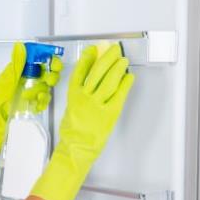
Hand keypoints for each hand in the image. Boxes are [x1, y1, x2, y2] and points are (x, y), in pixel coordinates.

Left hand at [0, 42, 62, 161]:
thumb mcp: (7, 82)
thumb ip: (16, 66)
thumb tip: (21, 46)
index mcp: (19, 72)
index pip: (38, 60)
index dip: (48, 60)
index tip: (54, 64)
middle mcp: (25, 80)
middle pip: (46, 73)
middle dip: (51, 76)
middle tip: (48, 82)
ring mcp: (29, 93)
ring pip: (46, 88)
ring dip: (45, 92)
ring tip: (36, 99)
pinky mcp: (30, 105)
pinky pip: (43, 101)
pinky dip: (43, 103)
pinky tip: (38, 106)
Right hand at [30, 42, 134, 199]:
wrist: (76, 149)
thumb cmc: (72, 133)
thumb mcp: (71, 109)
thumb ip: (80, 95)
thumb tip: (91, 81)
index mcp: (73, 96)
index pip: (80, 71)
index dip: (87, 58)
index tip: (94, 49)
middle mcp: (85, 98)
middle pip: (97, 71)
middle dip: (107, 58)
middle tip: (114, 50)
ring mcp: (97, 105)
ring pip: (109, 80)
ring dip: (118, 68)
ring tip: (123, 61)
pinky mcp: (109, 113)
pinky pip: (119, 94)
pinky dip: (125, 84)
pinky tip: (129, 77)